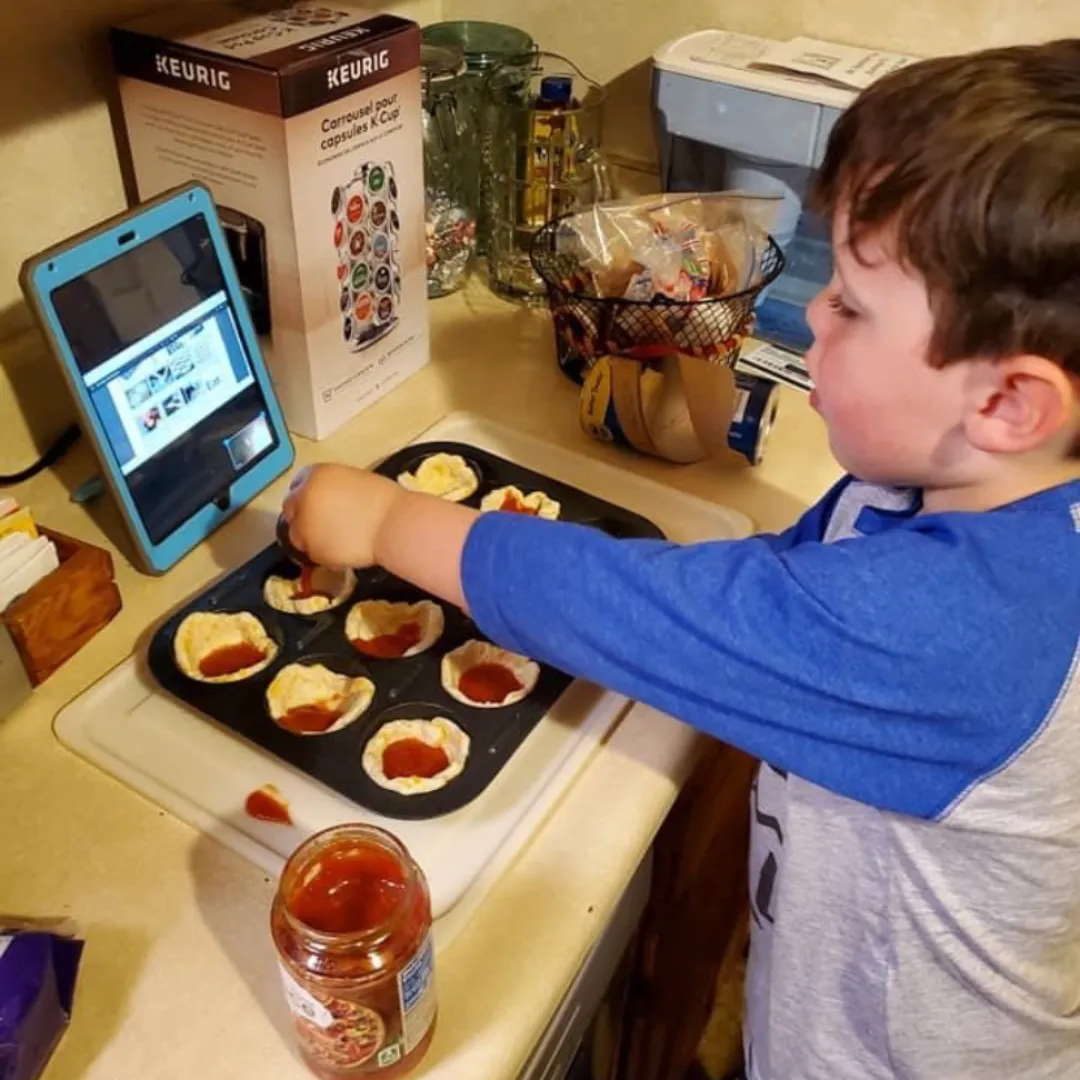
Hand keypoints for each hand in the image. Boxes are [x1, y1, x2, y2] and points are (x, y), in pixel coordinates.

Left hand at [281, 463, 401, 568]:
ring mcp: (306, 526)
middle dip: (305, 518)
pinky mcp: (313, 550)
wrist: (393, 525)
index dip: (307, 499)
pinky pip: (314, 554)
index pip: (297, 488)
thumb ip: (335, 490)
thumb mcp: (355, 482)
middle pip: (292, 512)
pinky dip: (326, 554)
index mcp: (317, 475)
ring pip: (299, 536)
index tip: (317, 506)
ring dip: (313, 538)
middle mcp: (305, 498)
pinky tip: (344, 551)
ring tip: (337, 541)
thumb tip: (332, 501)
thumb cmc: (386, 500)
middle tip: (326, 526)